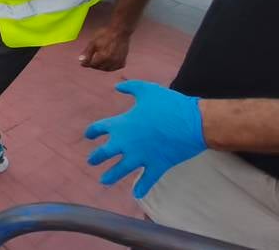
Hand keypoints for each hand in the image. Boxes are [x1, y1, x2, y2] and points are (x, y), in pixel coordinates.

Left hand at [79, 25, 129, 70]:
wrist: (120, 31)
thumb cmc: (105, 35)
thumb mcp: (93, 42)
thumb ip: (87, 53)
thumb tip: (81, 61)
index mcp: (103, 57)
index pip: (92, 65)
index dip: (87, 62)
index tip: (84, 60)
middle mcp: (111, 61)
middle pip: (99, 67)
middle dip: (94, 64)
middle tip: (92, 59)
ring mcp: (118, 62)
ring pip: (107, 69)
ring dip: (101, 66)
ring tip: (99, 60)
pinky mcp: (123, 61)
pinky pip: (115, 68)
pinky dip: (111, 66)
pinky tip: (108, 61)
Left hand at [85, 80, 204, 198]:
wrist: (193, 123)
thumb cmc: (169, 104)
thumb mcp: (146, 90)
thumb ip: (130, 87)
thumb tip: (117, 87)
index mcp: (121, 124)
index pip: (100, 128)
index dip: (92, 131)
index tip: (88, 135)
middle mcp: (126, 143)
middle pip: (105, 152)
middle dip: (96, 158)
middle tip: (91, 161)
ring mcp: (141, 157)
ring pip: (120, 170)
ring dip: (110, 176)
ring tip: (103, 181)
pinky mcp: (157, 166)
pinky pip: (147, 180)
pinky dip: (142, 188)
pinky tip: (137, 195)